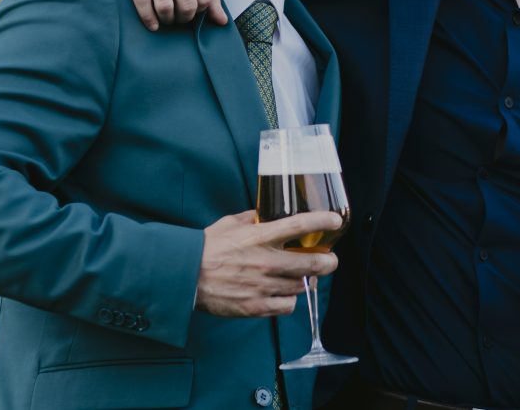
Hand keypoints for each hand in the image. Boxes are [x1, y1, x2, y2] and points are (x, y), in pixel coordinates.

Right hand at [108, 0, 225, 30]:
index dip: (199, 13)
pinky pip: (142, 1)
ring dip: (166, 19)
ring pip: (164, 5)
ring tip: (165, 19)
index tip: (190, 12)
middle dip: (182, 19)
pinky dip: (148, 18)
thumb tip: (222, 22)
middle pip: (186, 5)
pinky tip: (152, 23)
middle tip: (177, 19)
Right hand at [196, 209, 340, 317]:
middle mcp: (266, 261)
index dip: (322, 222)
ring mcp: (262, 286)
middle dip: (328, 262)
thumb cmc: (206, 248)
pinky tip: (283, 294)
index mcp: (259, 237)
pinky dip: (289, 300)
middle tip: (330, 260)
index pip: (299, 226)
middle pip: (311, 263)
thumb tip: (265, 214)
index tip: (335, 221)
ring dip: (304, 281)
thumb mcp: (229, 224)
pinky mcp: (256, 306)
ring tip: (300, 276)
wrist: (185, 276)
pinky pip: (287, 306)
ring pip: (300, 286)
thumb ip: (251, 219)